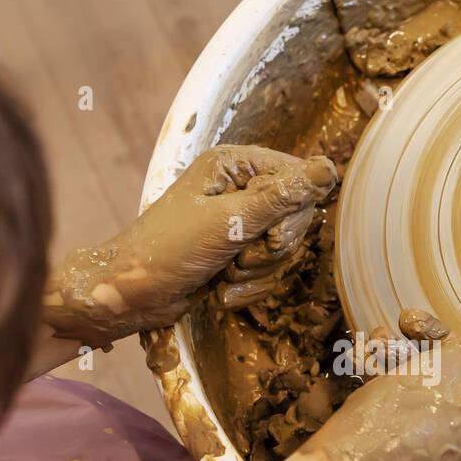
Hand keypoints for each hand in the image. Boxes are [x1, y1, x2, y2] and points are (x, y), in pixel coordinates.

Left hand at [43, 145, 336, 346]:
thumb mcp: (228, 222)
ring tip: (226, 275)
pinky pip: (265, 270)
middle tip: (242, 259)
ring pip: (282, 249)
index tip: (270, 237)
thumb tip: (329, 169)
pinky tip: (223, 292)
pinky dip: (249, 286)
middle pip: (294, 217)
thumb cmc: (168, 250)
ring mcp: (236, 222)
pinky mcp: (233, 253)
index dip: (293, 214)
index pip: (297, 179)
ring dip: (258, 272)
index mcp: (234, 165)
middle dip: (272, 250)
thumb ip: (281, 197)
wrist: (130, 295)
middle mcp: (239, 187)